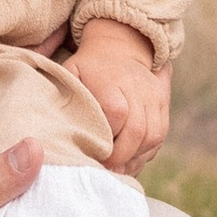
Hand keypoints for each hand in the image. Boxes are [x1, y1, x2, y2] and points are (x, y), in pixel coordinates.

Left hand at [71, 20, 168, 172]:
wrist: (121, 46)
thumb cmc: (89, 66)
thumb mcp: (72, 72)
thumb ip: (64, 96)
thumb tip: (53, 127)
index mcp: (112, 81)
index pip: (117, 113)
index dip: (108, 137)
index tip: (93, 153)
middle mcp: (138, 90)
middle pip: (138, 129)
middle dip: (121, 156)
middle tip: (105, 169)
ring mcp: (154, 98)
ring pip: (153, 137)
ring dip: (135, 158)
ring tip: (117, 170)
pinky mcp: (163, 106)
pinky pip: (159, 137)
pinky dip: (145, 154)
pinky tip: (129, 162)